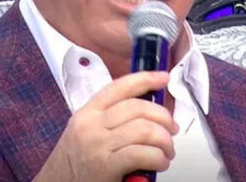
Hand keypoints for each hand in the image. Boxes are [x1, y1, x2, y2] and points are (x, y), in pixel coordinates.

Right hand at [33, 71, 177, 181]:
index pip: (120, 86)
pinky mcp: (105, 167)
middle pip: (138, 108)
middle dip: (163, 117)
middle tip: (171, 129)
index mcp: (88, 112)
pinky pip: (142, 154)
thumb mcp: (85, 130)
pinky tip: (158, 163)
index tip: (162, 78)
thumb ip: (111, 118)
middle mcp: (92, 125)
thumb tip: (147, 111)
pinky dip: (158, 158)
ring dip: (164, 141)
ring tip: (166, 151)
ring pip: (145, 130)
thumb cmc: (74, 161)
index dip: (145, 79)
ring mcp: (97, 145)